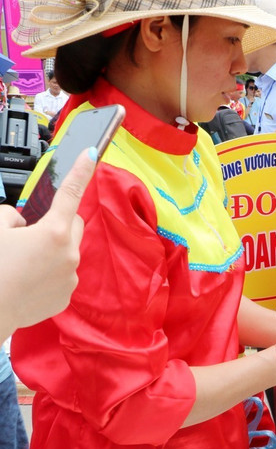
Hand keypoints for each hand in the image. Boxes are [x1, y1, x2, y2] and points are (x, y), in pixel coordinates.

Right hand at [0, 148, 95, 337]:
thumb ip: (11, 217)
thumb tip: (22, 223)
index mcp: (53, 232)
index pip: (70, 193)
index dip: (81, 170)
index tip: (91, 153)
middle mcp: (69, 253)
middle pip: (73, 225)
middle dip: (57, 223)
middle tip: (30, 234)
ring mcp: (70, 276)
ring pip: (67, 252)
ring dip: (52, 251)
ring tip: (23, 263)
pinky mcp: (66, 296)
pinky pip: (62, 275)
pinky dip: (49, 273)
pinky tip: (27, 281)